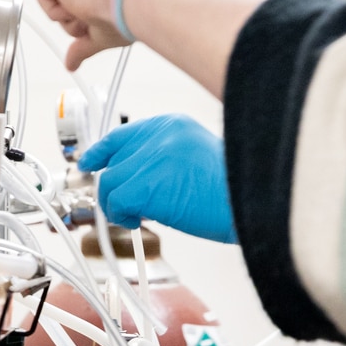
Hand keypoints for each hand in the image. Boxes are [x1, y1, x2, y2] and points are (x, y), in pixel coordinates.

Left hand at [37, 0, 145, 69]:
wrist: (130, 0)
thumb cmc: (128, 13)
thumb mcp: (104, 30)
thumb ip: (84, 45)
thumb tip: (72, 63)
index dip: (88, 14)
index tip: (99, 21)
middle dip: (78, 16)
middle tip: (94, 19)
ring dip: (69, 15)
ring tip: (88, 12)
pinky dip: (56, 12)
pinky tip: (76, 6)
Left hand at [79, 114, 236, 242]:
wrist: (256, 203)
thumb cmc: (233, 191)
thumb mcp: (196, 160)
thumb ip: (164, 162)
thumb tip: (134, 183)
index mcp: (172, 124)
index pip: (123, 135)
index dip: (102, 152)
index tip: (89, 163)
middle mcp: (159, 135)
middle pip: (114, 164)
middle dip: (114, 189)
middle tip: (125, 208)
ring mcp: (151, 158)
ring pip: (110, 184)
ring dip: (118, 206)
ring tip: (138, 217)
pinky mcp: (145, 185)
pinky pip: (116, 203)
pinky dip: (123, 216)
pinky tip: (139, 221)